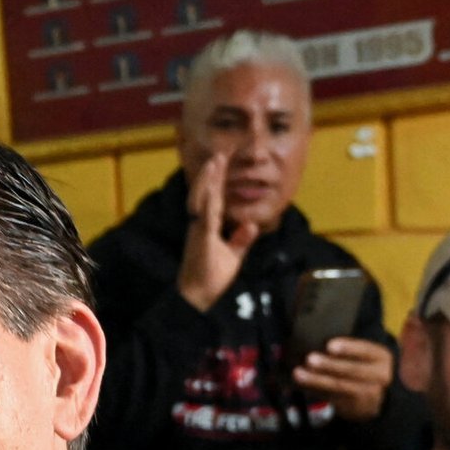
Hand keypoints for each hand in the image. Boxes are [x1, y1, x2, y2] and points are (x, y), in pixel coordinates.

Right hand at [177, 153, 258, 311]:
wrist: (197, 296)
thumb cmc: (211, 277)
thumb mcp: (232, 256)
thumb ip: (240, 240)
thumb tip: (251, 224)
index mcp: (206, 226)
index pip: (214, 199)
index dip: (217, 181)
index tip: (221, 162)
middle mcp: (200, 224)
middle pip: (205, 194)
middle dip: (211, 174)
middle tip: (219, 153)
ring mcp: (198, 230)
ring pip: (202, 200)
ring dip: (207, 181)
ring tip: (213, 162)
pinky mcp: (200, 239)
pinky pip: (205, 217)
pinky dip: (208, 202)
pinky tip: (212, 188)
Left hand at [292, 336, 393, 423]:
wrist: (374, 396)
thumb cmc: (360, 364)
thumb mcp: (361, 354)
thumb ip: (344, 348)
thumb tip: (314, 339)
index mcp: (380, 357)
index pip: (366, 350)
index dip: (348, 348)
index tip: (329, 345)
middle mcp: (379, 376)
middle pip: (352, 369)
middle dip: (329, 364)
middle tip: (309, 359)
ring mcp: (368, 394)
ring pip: (340, 385)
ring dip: (316, 379)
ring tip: (298, 373)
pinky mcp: (353, 406)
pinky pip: (331, 397)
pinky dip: (314, 390)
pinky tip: (300, 384)